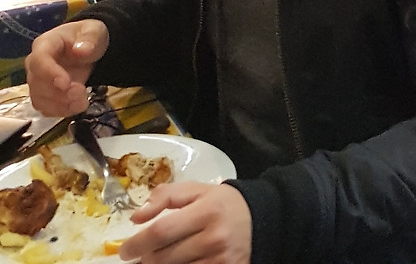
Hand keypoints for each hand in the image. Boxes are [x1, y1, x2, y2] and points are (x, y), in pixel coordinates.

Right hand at [25, 19, 108, 115]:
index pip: (39, 60)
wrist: (89, 50)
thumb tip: (81, 50)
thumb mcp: (94, 31)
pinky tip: (78, 105)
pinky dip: (63, 111)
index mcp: (45, 44)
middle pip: (37, 84)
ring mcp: (38, 82)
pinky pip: (47, 109)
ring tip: (83, 101)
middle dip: (59, 93)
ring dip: (61, 105)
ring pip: (40, 100)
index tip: (66, 84)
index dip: (50, 73)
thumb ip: (90, 38)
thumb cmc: (87, 37)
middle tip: (81, 92)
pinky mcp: (44, 97)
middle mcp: (36, 65)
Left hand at [121, 182, 251, 263]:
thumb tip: (136, 217)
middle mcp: (213, 237)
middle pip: (164, 257)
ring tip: (154, 260)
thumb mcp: (197, 190)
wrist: (259, 220)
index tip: (124, 250)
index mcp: (206, 210)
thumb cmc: (222, 204)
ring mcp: (219, 260)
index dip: (137, 243)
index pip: (162, 232)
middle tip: (138, 256)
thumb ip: (166, 196)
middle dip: (144, 259)